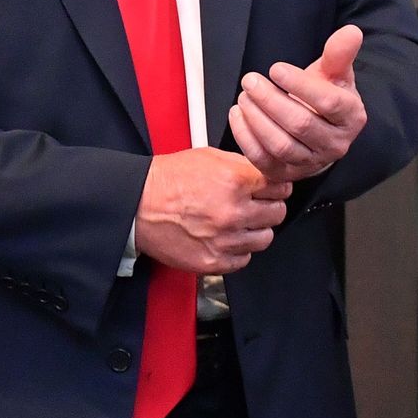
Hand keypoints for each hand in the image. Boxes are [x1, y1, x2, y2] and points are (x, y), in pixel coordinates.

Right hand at [134, 148, 289, 274]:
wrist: (137, 205)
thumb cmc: (167, 181)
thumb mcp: (207, 157)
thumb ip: (241, 165)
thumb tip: (266, 172)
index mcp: (235, 181)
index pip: (280, 186)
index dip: (275, 185)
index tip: (270, 188)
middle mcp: (233, 211)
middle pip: (277, 213)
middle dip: (268, 206)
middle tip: (254, 204)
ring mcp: (225, 239)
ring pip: (265, 238)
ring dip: (255, 230)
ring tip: (238, 222)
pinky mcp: (214, 261)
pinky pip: (244, 259)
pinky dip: (238, 249)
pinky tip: (225, 237)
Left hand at [228, 24, 366, 182]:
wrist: (319, 129)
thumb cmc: (325, 96)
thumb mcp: (335, 74)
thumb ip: (339, 54)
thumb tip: (351, 31)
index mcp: (351, 117)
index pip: (329, 103)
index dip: (300, 85)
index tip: (275, 68)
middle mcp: (335, 145)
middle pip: (301, 124)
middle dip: (271, 100)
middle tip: (250, 80)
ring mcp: (310, 163)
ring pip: (281, 145)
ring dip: (256, 119)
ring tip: (243, 96)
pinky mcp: (286, 173)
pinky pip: (263, 160)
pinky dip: (245, 138)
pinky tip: (237, 114)